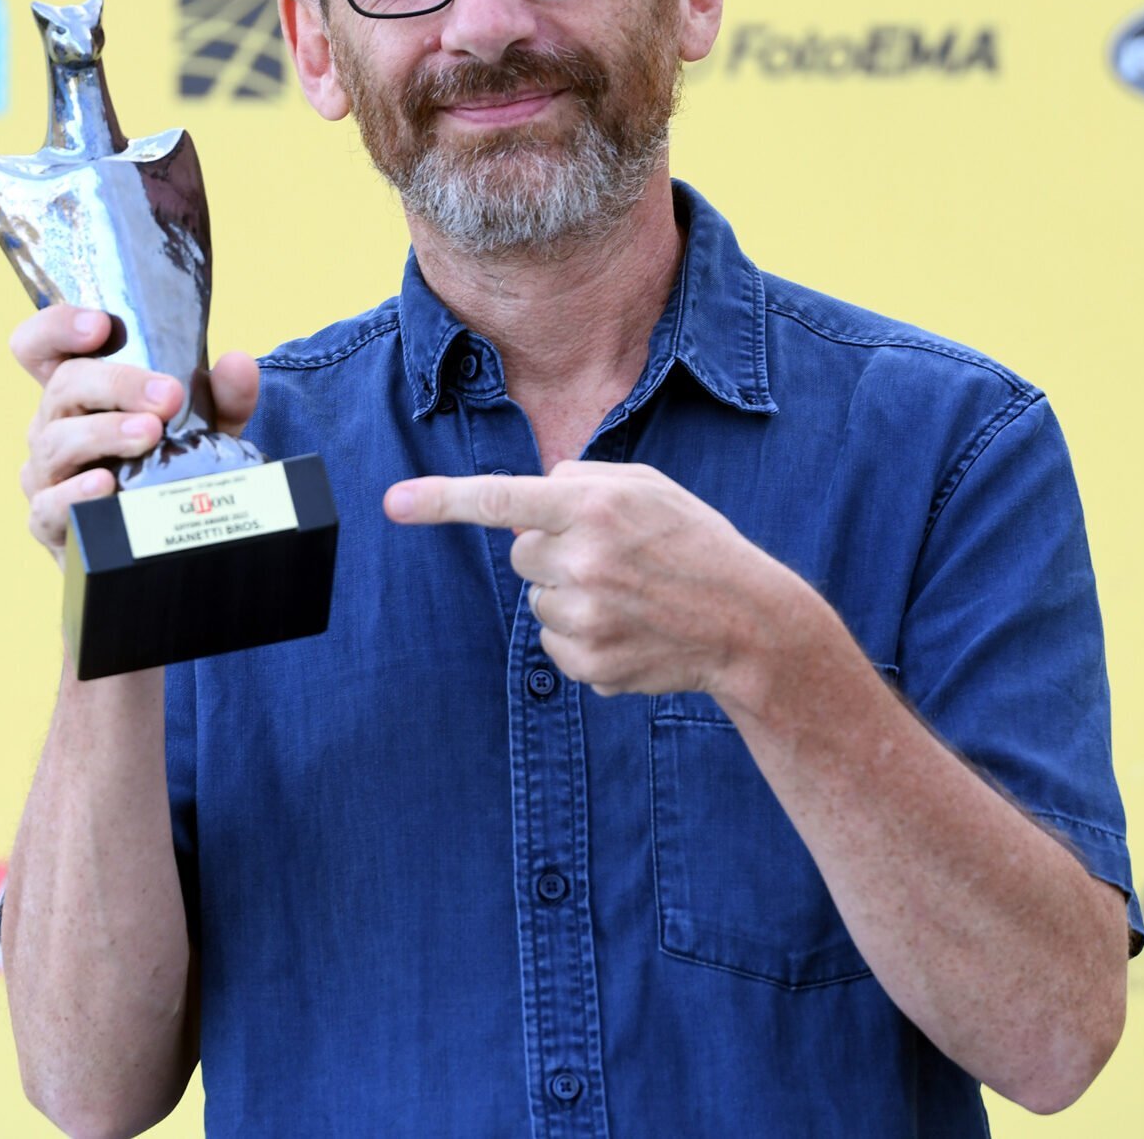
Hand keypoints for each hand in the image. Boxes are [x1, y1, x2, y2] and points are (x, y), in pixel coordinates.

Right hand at [10, 305, 260, 559]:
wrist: (161, 539)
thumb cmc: (169, 469)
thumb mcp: (203, 428)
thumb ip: (223, 396)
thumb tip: (238, 365)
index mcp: (78, 392)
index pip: (42, 346)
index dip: (58, 328)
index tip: (101, 326)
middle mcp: (53, 425)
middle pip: (63, 386)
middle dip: (116, 384)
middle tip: (167, 396)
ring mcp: (46, 475)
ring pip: (56, 442)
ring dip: (104, 433)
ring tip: (148, 434)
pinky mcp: (48, 524)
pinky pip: (49, 506)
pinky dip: (76, 493)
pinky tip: (105, 485)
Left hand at [384, 460, 800, 696]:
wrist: (749, 623)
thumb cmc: (696, 544)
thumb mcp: (648, 487)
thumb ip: (580, 479)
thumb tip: (527, 496)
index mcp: (594, 505)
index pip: (501, 499)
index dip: (441, 500)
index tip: (394, 503)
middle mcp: (583, 560)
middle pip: (521, 552)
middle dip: (553, 552)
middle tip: (613, 559)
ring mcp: (585, 617)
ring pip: (537, 601)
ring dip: (569, 595)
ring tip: (629, 596)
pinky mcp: (589, 663)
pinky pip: (556, 643)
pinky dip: (583, 636)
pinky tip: (630, 629)